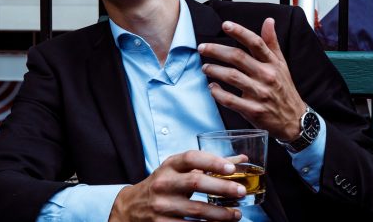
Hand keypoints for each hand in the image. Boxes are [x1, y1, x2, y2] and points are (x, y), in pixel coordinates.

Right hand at [108, 151, 243, 221]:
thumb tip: (241, 160)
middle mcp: (163, 183)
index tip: (231, 168)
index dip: (212, 161)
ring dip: (220, 213)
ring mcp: (161, 205)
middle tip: (241, 192)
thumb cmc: (164, 184)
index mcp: (170, 166)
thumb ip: (209, 165)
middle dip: (222, 188)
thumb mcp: (179, 170)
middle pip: (195, 183)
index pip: (191, 158)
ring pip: (196, 210)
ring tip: (236, 214)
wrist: (130, 207)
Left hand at [198, 18, 306, 140]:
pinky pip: (230, 100)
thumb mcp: (282, 65)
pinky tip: (212, 88)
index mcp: (273, 63)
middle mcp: (267, 76)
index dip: (240, 32)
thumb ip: (272, 43)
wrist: (293, 119)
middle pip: (238, 57)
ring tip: (205, 67)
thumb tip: (268, 21)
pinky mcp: (253, 110)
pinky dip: (218, 93)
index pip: (256, 43)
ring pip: (232, 77)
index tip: (225, 25)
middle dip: (217, 50)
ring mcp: (260, 93)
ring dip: (214, 70)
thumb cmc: (284, 90)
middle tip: (203, 48)